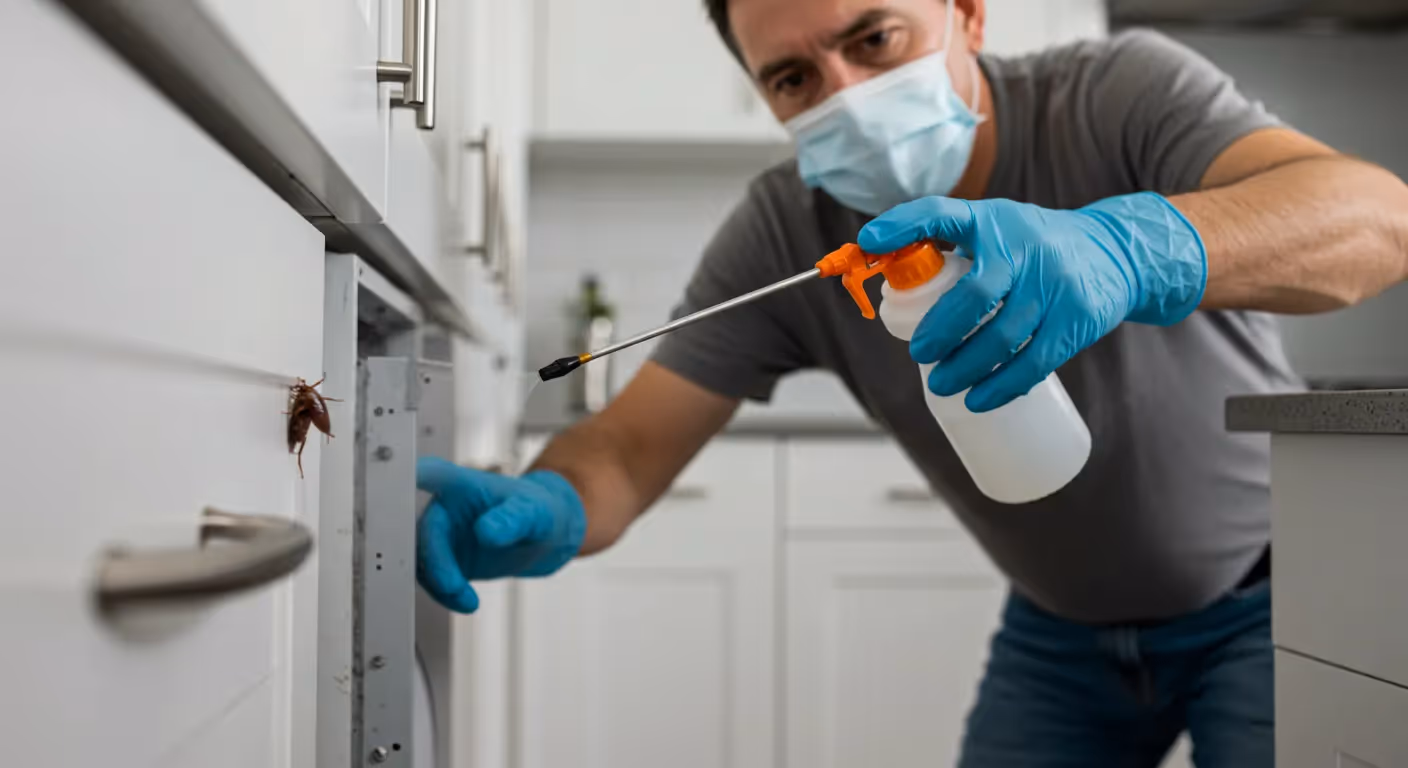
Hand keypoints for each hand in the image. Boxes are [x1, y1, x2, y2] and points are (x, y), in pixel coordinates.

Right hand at [416, 456, 586, 612]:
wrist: (546, 537)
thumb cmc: (538, 511)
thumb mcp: (533, 512)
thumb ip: (511, 519)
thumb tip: (485, 532)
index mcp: (459, 483)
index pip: (425, 475)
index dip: (401, 482)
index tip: (387, 494)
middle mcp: (442, 507)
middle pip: (417, 529)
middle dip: (431, 560)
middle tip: (451, 585)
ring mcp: (440, 535)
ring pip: (418, 559)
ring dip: (437, 583)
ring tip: (465, 598)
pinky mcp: (443, 560)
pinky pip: (430, 579)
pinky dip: (443, 594)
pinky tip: (465, 602)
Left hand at [858, 193, 1204, 411]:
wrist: (1118, 252)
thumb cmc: (1036, 246)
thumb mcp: (997, 229)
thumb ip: (950, 247)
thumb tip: (888, 277)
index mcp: (993, 222)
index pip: (941, 214)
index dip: (902, 225)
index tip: (867, 243)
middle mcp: (1025, 248)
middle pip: (974, 294)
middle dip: (940, 330)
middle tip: (920, 353)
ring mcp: (1056, 285)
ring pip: (1004, 336)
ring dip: (967, 367)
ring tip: (941, 385)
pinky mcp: (1078, 319)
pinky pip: (1036, 361)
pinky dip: (1003, 386)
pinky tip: (978, 400)